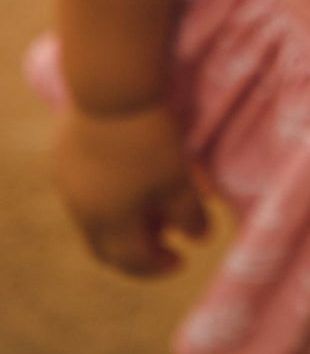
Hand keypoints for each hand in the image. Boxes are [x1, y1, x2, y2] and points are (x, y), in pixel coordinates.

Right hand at [53, 100, 208, 275]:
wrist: (110, 87)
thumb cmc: (149, 138)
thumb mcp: (177, 178)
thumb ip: (190, 214)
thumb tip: (202, 239)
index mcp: (108, 222)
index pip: (133, 261)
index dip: (159, 266)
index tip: (183, 258)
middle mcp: (81, 210)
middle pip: (106, 247)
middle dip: (136, 252)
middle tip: (163, 244)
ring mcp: (67, 182)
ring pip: (94, 217)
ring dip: (122, 222)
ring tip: (152, 210)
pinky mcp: (64, 155)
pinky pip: (85, 189)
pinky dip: (108, 196)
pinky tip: (128, 178)